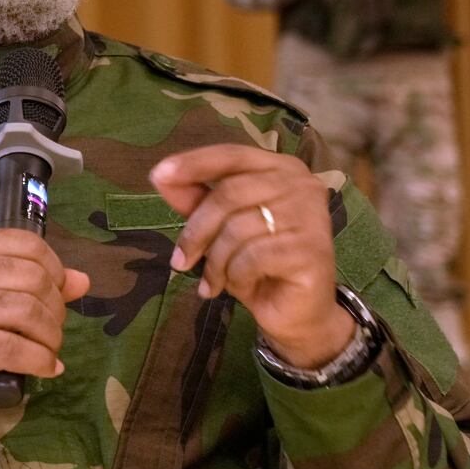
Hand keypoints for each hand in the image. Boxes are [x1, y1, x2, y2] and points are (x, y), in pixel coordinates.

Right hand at [0, 230, 90, 431]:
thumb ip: (25, 281)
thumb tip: (82, 280)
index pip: (27, 244)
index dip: (55, 270)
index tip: (56, 295)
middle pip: (33, 279)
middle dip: (55, 310)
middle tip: (51, 331)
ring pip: (28, 314)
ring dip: (51, 338)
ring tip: (49, 351)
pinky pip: (14, 350)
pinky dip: (40, 362)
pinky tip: (46, 369)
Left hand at [152, 145, 352, 367]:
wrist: (299, 313)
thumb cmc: (259, 264)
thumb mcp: (222, 228)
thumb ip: (196, 199)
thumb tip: (160, 176)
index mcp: (281, 168)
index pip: (231, 155)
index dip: (193, 164)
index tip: (158, 175)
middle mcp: (301, 185)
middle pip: (228, 194)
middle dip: (196, 231)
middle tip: (179, 261)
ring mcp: (310, 216)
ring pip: (237, 228)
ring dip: (214, 261)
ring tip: (213, 281)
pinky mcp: (311, 250)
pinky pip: (253, 257)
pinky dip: (235, 275)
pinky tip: (237, 286)